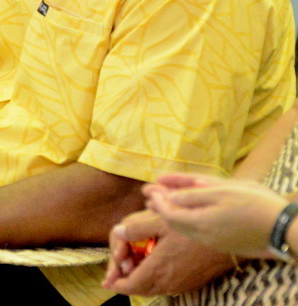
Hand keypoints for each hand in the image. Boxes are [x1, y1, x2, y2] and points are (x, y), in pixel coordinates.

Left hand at [103, 209, 234, 294]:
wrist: (229, 237)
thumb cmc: (194, 227)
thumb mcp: (161, 221)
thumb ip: (136, 228)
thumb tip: (117, 233)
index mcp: (159, 269)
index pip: (132, 286)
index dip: (117, 284)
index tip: (107, 280)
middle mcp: (170, 282)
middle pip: (141, 289)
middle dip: (126, 282)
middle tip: (118, 271)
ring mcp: (183, 283)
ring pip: (155, 288)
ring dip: (141, 280)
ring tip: (134, 264)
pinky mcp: (193, 281)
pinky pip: (167, 285)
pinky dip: (155, 278)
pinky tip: (154, 262)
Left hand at [143, 173, 286, 258]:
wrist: (284, 228)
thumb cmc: (254, 204)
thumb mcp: (221, 192)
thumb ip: (192, 195)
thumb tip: (169, 197)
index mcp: (201, 223)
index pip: (168, 213)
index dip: (156, 200)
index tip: (148, 187)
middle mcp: (204, 237)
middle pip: (174, 223)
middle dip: (159, 206)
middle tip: (149, 193)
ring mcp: (215, 242)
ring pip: (185, 229)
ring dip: (171, 214)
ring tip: (161, 202)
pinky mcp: (224, 245)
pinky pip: (197, 233)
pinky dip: (186, 221)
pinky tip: (186, 213)